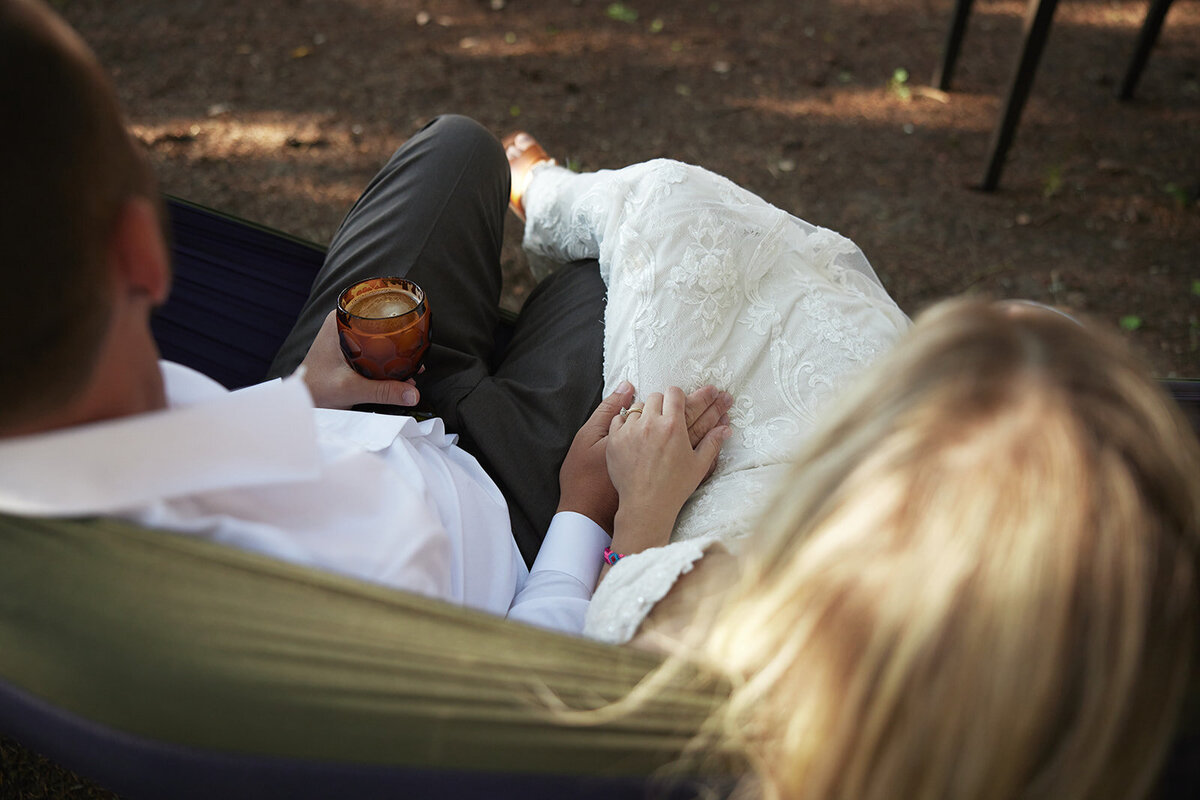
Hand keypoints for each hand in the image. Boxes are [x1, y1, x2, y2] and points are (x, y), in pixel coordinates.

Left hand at [297, 311, 420, 409]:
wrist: (303, 400)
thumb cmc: (315, 388)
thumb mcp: (352, 388)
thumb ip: (383, 391)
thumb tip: (412, 393)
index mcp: (341, 321)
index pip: (376, 307)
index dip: (397, 315)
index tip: (415, 324)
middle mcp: (345, 324)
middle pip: (381, 324)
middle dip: (401, 338)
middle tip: (417, 350)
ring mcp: (348, 338)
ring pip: (380, 338)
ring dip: (396, 351)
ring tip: (412, 364)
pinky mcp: (351, 351)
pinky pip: (375, 349)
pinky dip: (387, 360)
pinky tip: (399, 371)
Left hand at [558, 383, 732, 533]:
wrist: (646, 505)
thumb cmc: (674, 487)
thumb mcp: (699, 465)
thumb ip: (712, 442)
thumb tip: (726, 429)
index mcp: (673, 426)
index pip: (674, 393)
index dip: (677, 397)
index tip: (678, 404)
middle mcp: (650, 424)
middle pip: (655, 396)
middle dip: (661, 404)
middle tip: (664, 417)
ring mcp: (630, 431)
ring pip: (636, 407)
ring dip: (644, 413)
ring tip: (649, 428)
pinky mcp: (614, 440)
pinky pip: (618, 419)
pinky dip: (625, 423)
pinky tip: (633, 434)